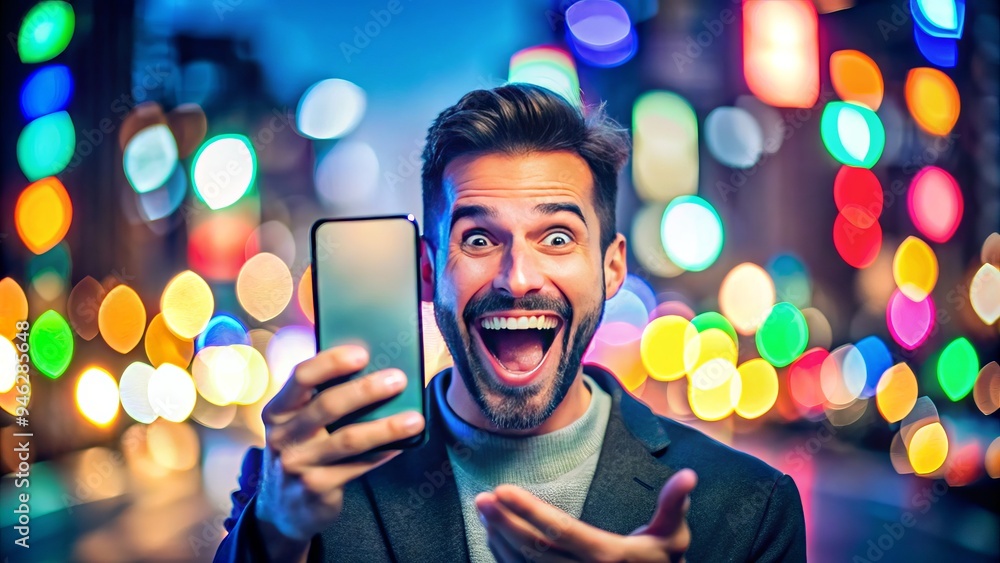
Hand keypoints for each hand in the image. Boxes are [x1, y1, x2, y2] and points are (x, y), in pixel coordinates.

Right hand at [254, 345, 425, 559]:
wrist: (283, 508)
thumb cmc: (302, 450)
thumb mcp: (297, 424)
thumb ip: (320, 400)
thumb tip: (373, 370)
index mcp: (278, 410)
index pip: (301, 377)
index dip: (331, 362)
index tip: (362, 353)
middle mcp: (283, 436)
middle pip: (328, 405)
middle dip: (366, 390)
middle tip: (398, 379)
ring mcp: (298, 464)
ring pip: (348, 439)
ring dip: (386, 427)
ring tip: (415, 419)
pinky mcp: (316, 488)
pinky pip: (358, 466)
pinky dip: (383, 453)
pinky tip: (403, 444)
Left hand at [476, 469, 697, 562]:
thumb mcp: (673, 537)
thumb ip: (674, 505)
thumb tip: (689, 475)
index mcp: (608, 556)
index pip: (560, 530)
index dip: (529, 510)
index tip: (502, 489)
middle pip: (534, 548)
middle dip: (505, 522)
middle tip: (482, 498)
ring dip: (500, 537)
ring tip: (483, 511)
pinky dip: (504, 556)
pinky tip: (494, 535)